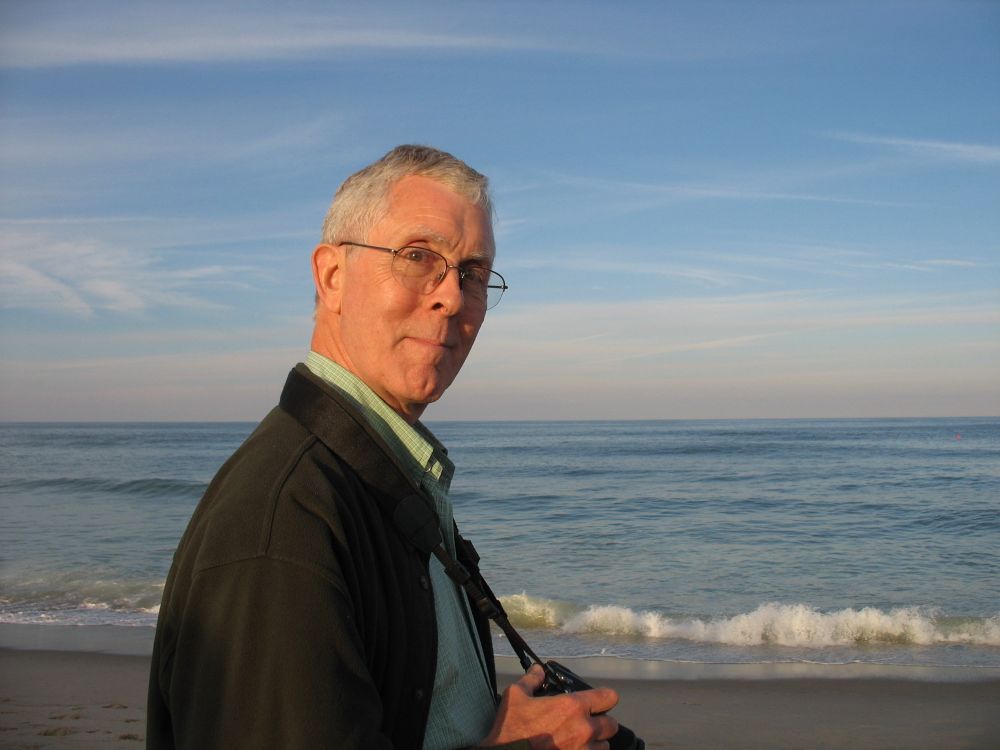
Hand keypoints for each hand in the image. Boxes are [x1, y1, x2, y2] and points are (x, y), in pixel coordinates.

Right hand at [479, 664, 619, 749]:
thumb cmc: (511, 728)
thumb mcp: (516, 696)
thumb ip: (531, 680)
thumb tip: (538, 670)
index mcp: (572, 707)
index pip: (609, 697)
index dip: (604, 698)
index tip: (597, 701)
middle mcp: (584, 729)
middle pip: (612, 725)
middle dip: (601, 723)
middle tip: (587, 723)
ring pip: (604, 746)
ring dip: (595, 743)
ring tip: (581, 741)